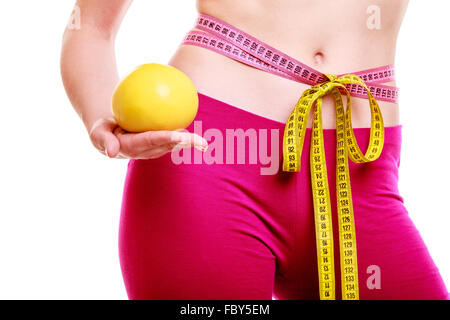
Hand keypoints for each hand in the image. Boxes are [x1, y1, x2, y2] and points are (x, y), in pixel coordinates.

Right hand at [89, 117, 207, 158]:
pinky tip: (197, 127)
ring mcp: (153, 149)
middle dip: (185, 145)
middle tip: (202, 143)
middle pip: (169, 146)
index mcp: (133, 148)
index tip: (180, 136)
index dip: (168, 139)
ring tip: (206, 143)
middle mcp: (147, 151)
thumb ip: (104, 141)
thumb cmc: (102, 130)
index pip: (153, 141)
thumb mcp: (98, 134)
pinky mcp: (158, 144)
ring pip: (174, 145)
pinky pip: (173, 138)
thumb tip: (112, 153)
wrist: (108, 133)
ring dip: (190, 144)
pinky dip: (185, 136)